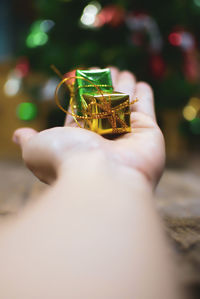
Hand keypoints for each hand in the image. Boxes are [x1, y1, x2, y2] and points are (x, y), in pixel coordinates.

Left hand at [13, 67, 164, 186]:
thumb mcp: (36, 149)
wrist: (101, 177)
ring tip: (121, 70)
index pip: (82, 110)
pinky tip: (139, 84)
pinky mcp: (149, 132)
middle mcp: (104, 137)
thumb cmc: (66, 160)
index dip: (82, 93)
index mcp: (80, 138)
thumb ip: (29, 140)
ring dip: (123, 85)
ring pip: (125, 102)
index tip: (83, 78)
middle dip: (105, 86)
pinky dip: (143, 94)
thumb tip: (17, 135)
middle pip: (104, 104)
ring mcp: (128, 135)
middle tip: (105, 69)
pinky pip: (145, 107)